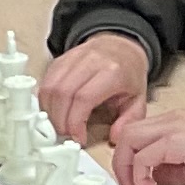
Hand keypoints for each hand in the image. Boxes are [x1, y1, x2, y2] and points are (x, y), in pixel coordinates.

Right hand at [36, 32, 153, 141]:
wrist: (121, 46)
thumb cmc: (128, 75)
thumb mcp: (138, 99)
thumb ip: (129, 121)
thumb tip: (114, 138)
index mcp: (112, 72)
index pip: (84, 98)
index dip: (75, 122)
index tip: (78, 138)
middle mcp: (90, 61)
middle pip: (63, 93)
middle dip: (60, 121)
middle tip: (66, 135)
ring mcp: (72, 58)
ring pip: (50, 87)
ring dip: (50, 112)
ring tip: (59, 126)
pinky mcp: (60, 59)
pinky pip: (46, 82)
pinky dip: (46, 101)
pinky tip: (54, 113)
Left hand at [106, 99, 184, 184]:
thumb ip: (173, 169)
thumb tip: (154, 179)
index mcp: (178, 123)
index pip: (140, 135)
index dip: (131, 159)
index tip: (134, 181)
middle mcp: (172, 121)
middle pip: (128, 135)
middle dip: (122, 164)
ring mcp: (172, 128)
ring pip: (129, 141)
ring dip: (126, 169)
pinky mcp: (175, 140)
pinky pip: (143, 156)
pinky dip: (140, 175)